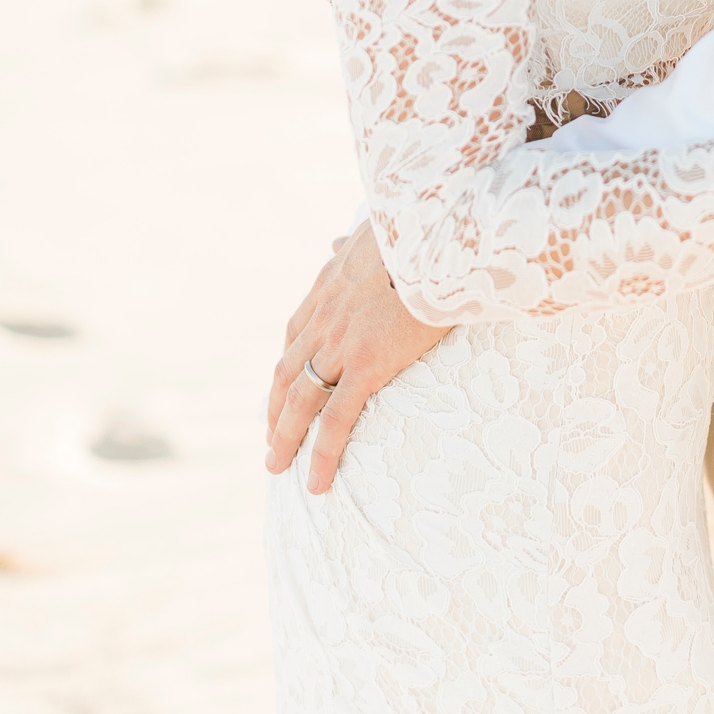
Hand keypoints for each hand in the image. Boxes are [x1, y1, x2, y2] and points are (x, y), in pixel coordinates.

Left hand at [265, 221, 450, 493]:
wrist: (441, 239)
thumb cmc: (420, 233)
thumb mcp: (374, 230)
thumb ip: (352, 244)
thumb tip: (334, 243)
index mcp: (330, 285)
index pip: (296, 332)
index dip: (288, 362)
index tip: (284, 388)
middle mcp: (325, 315)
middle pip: (287, 371)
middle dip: (275, 408)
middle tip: (271, 439)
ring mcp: (342, 342)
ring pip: (300, 400)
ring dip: (283, 436)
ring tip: (276, 466)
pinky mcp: (366, 364)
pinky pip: (336, 419)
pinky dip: (321, 453)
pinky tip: (315, 482)